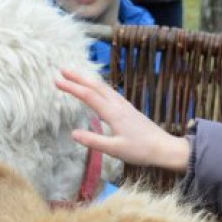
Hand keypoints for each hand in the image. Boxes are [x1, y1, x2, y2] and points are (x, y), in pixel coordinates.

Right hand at [55, 69, 190, 171]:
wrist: (165, 148)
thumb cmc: (141, 151)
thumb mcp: (115, 150)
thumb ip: (94, 141)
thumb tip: (73, 133)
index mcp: (113, 113)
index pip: (89, 96)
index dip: (72, 87)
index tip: (56, 80)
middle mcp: (119, 106)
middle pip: (96, 86)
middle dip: (78, 77)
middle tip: (62, 70)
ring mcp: (125, 106)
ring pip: (105, 88)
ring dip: (89, 80)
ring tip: (76, 76)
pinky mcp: (130, 110)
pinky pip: (111, 93)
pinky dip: (100, 87)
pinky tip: (99, 90)